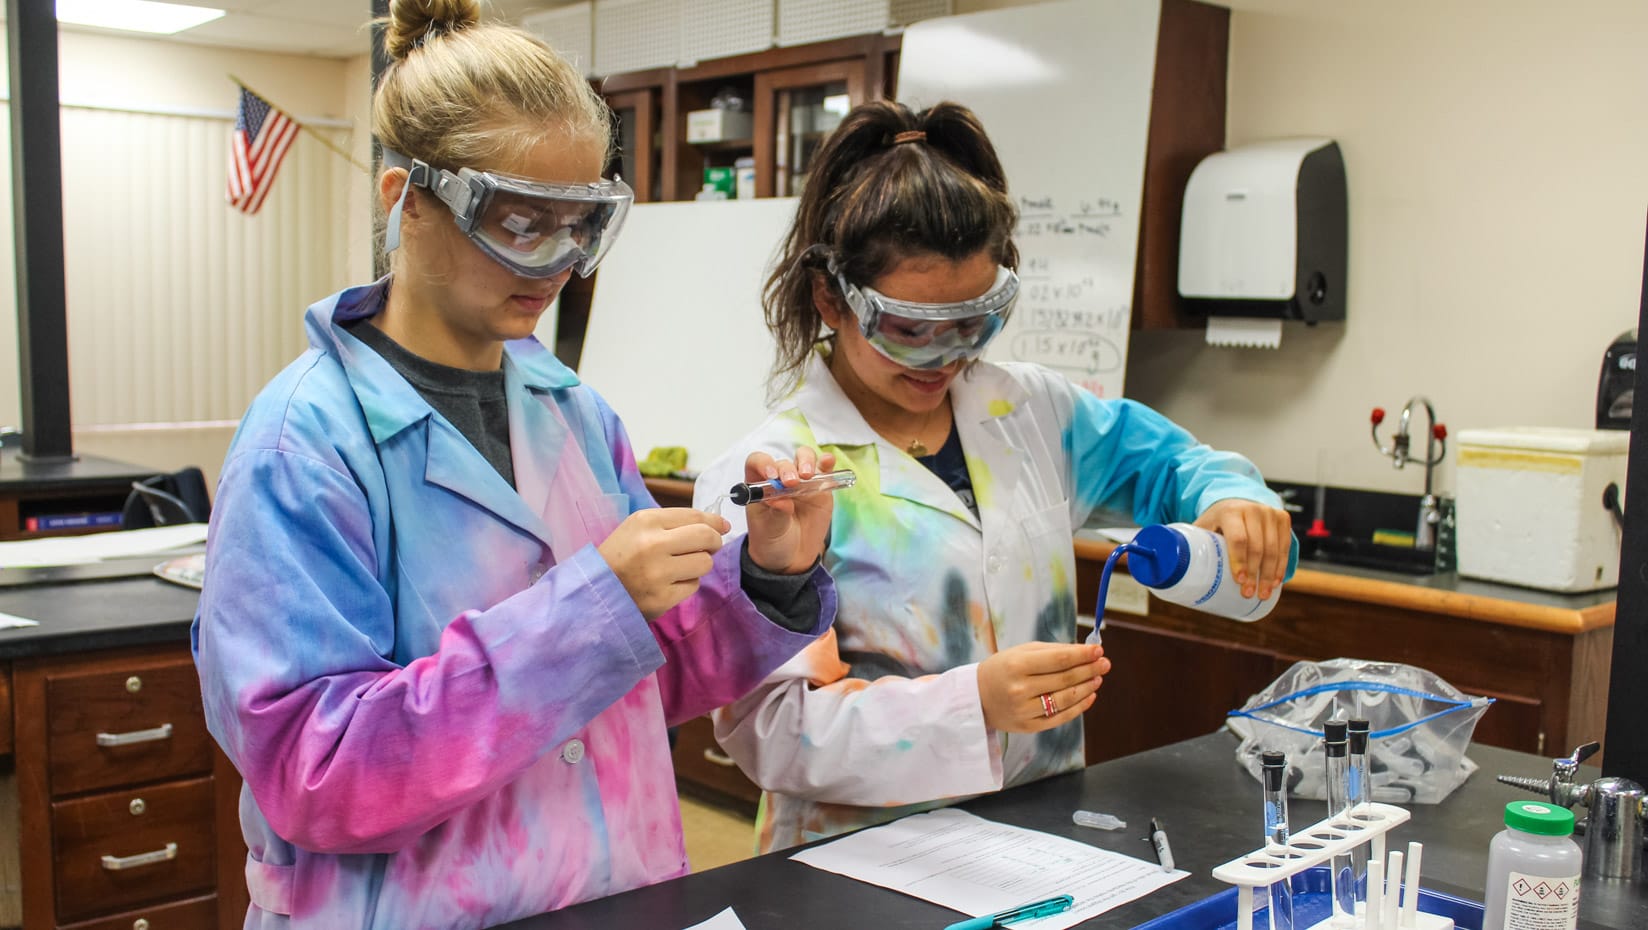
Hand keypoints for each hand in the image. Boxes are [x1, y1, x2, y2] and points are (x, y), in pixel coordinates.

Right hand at [598, 508, 729, 620]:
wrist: (596, 591)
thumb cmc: (621, 555)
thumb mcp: (639, 528)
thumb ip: (678, 522)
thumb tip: (722, 525)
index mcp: (646, 521)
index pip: (696, 516)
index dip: (714, 522)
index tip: (721, 527)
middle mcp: (653, 544)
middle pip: (707, 538)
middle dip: (713, 543)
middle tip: (706, 548)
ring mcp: (658, 574)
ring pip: (704, 563)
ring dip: (697, 565)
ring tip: (679, 567)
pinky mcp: (662, 598)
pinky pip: (693, 586)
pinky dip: (685, 584)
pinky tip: (668, 583)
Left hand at [742, 448, 836, 574]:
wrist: (790, 558)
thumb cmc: (771, 540)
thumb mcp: (769, 530)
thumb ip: (776, 513)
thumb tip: (782, 500)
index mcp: (759, 485)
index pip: (757, 463)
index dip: (763, 464)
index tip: (771, 475)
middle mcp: (780, 478)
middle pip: (783, 462)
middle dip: (787, 469)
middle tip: (791, 482)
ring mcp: (801, 482)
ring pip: (804, 459)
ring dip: (806, 462)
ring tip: (807, 475)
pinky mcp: (820, 488)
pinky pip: (824, 471)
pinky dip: (827, 463)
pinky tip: (828, 462)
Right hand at [978, 642, 1109, 733]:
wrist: (976, 697)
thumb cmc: (1002, 669)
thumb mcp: (1021, 653)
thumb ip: (1052, 651)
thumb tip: (1085, 652)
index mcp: (1017, 665)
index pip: (1058, 660)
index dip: (1082, 655)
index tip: (1098, 650)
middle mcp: (1020, 689)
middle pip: (1065, 679)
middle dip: (1089, 670)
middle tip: (1105, 663)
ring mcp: (1024, 710)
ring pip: (1066, 699)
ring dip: (1087, 688)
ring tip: (1098, 678)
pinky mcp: (1029, 726)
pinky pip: (1060, 717)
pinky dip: (1079, 707)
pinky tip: (1090, 696)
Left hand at [1193, 498, 1292, 599]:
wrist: (1237, 500)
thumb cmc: (1216, 520)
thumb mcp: (1203, 526)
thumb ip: (1191, 542)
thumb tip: (1171, 566)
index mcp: (1229, 511)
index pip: (1238, 539)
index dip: (1239, 561)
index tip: (1239, 581)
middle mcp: (1252, 509)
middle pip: (1258, 546)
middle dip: (1255, 574)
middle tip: (1249, 594)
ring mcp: (1269, 513)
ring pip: (1274, 548)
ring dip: (1269, 574)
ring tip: (1263, 593)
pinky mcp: (1282, 518)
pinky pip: (1285, 546)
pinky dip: (1281, 566)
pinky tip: (1275, 581)